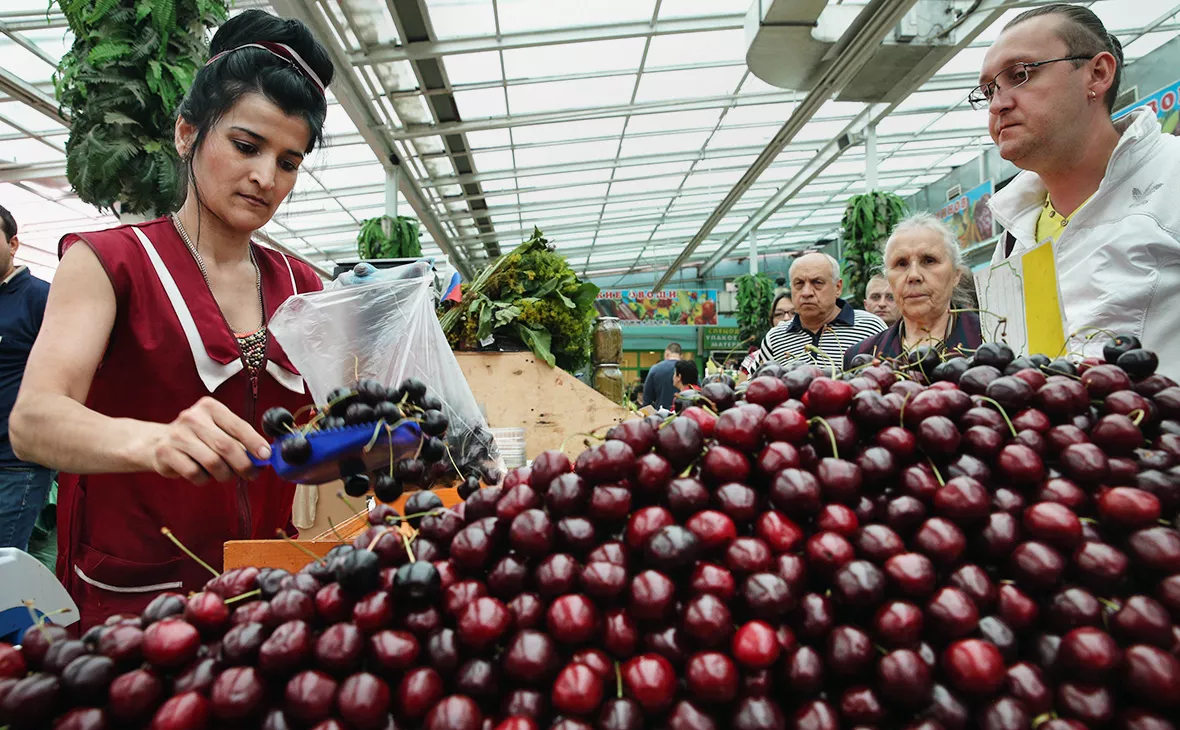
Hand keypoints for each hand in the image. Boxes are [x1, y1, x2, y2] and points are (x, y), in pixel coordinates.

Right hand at [148, 397, 271, 483]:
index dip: (254, 442)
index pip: (238, 425)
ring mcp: (177, 435)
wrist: (158, 443)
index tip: (266, 456)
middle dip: (243, 464)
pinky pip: (194, 473)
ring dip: (225, 474)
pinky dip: (204, 479)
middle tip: (252, 474)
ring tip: (225, 475)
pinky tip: (202, 474)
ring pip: (212, 462)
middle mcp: (192, 417)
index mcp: (210, 407)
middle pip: (226, 446)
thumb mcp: (219, 431)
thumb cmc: (198, 439)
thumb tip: (264, 457)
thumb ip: (240, 441)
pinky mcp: (165, 452)